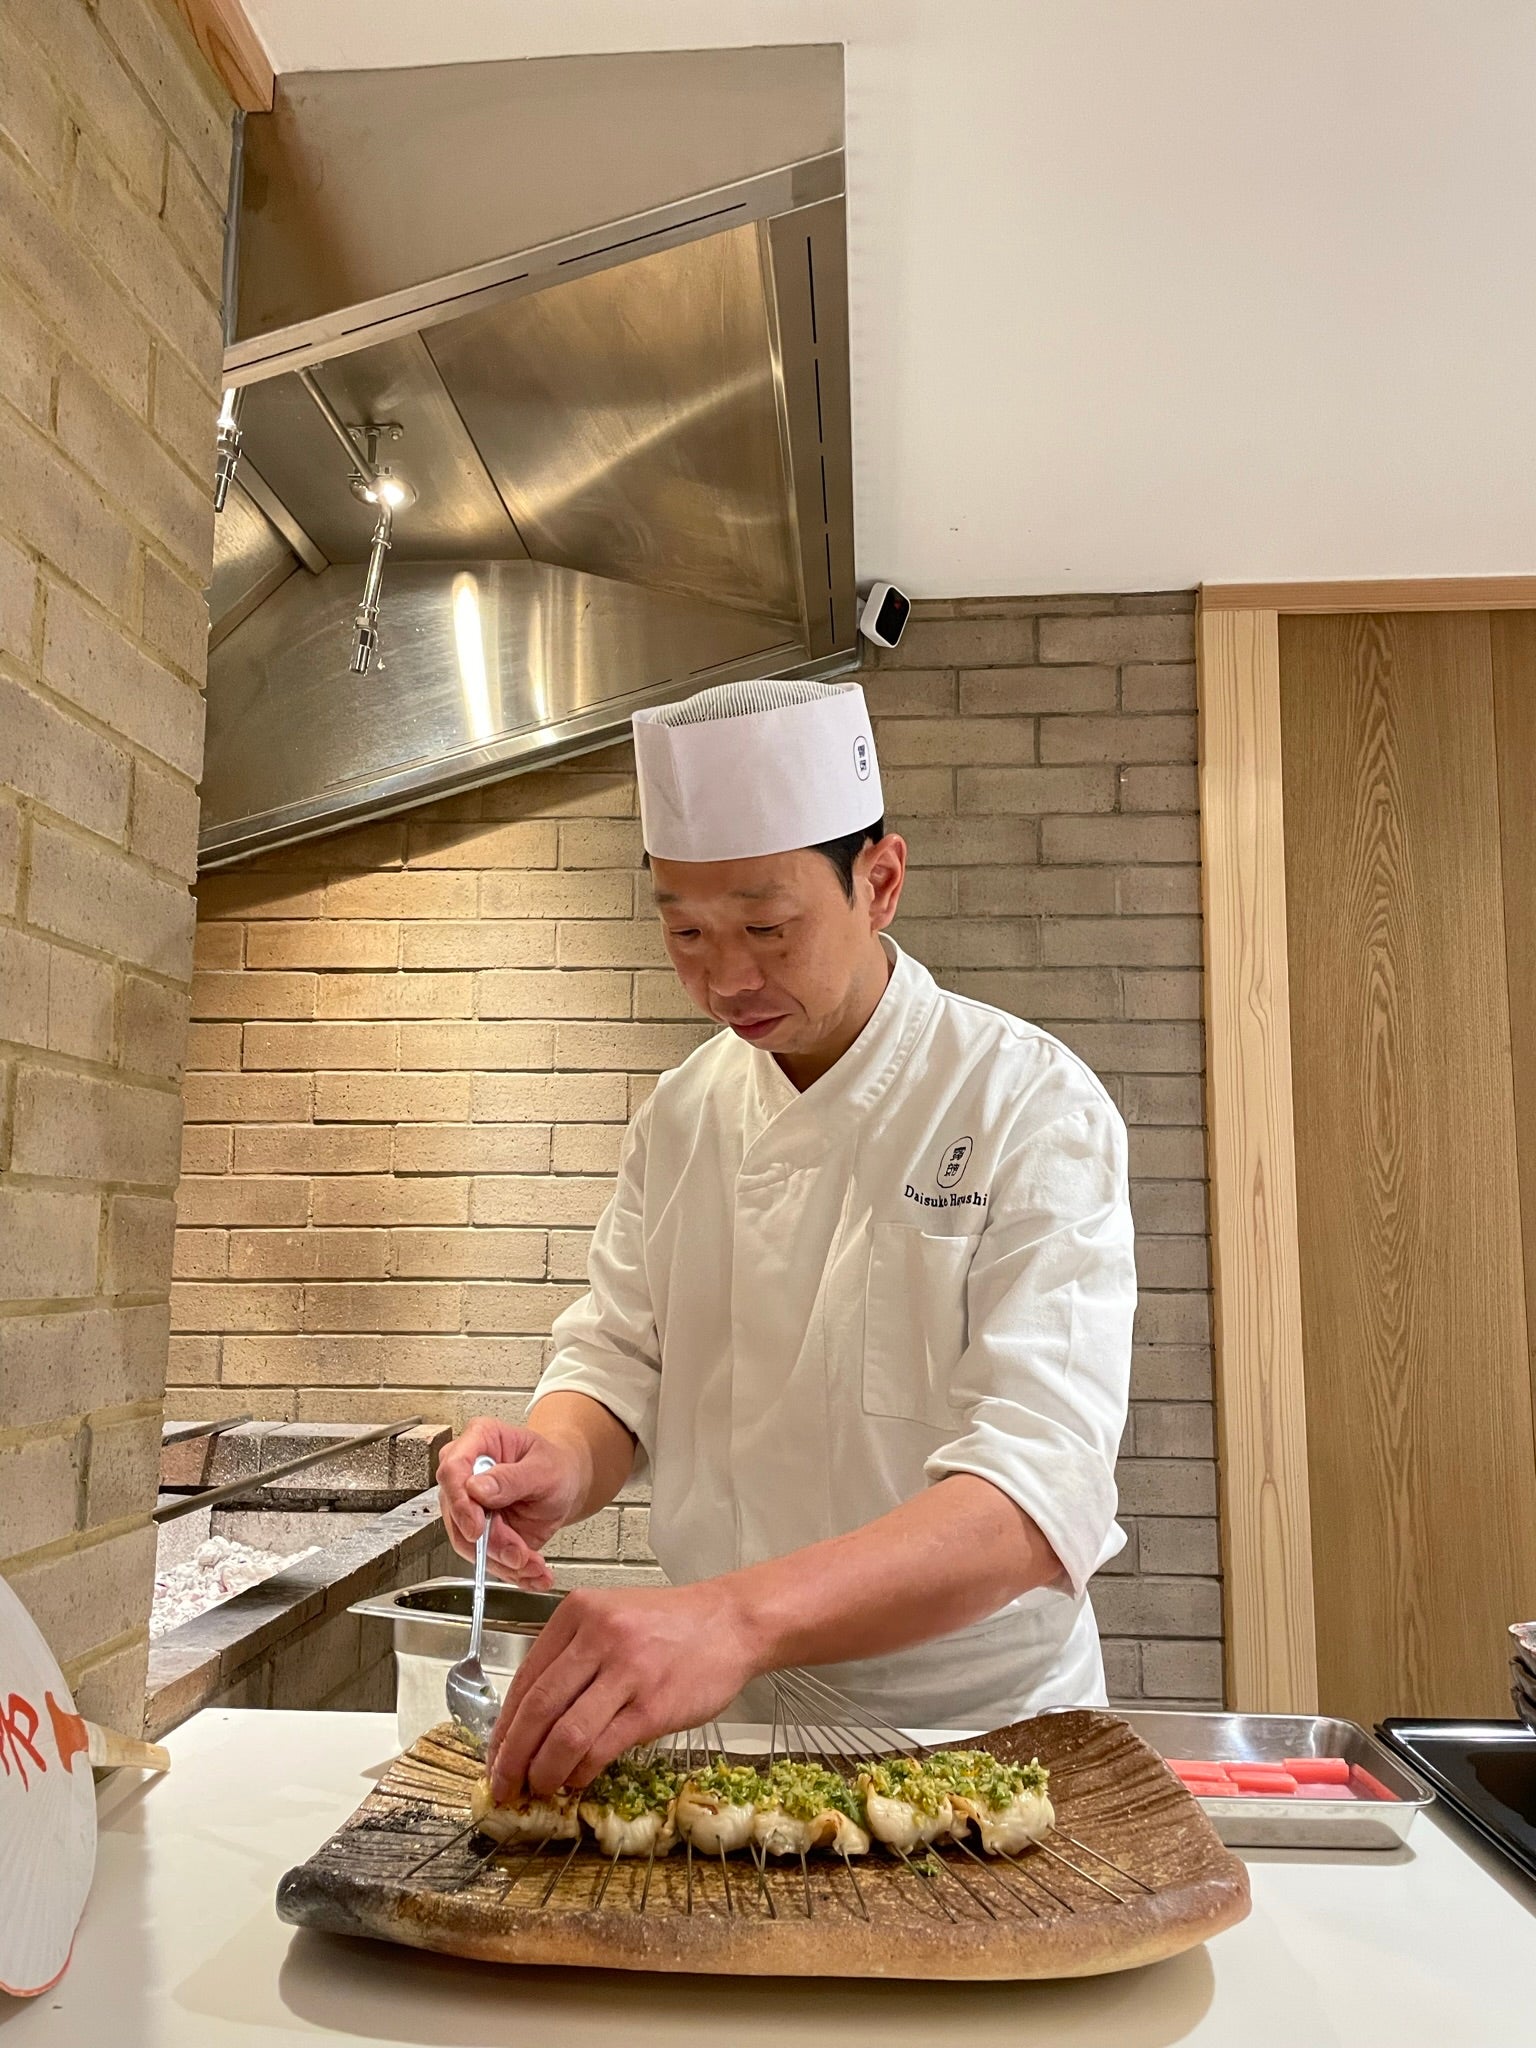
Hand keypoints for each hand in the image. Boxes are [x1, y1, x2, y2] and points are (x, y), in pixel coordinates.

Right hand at [437, 1417, 588, 1590]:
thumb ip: (512, 1478)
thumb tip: (476, 1489)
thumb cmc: (555, 1465)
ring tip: (533, 1565)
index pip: (453, 1469)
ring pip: (468, 1543)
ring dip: (502, 1562)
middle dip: (490, 1542)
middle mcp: (466, 1473)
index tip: (477, 1527)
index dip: (461, 1503)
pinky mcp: (478, 1532)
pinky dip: (510, 1571)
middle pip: (457, 1514)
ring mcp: (468, 1505)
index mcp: (479, 1440)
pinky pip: (484, 1558)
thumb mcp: (544, 1467)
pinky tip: (533, 1573)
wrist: (566, 1485)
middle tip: (518, 1554)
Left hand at [487, 1582, 761, 1799]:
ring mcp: (626, 1671)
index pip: (525, 1679)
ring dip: (544, 1771)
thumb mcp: (611, 1618)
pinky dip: (581, 1771)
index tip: (494, 1756)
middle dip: (512, 1756)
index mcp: (578, 1612)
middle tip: (503, 1785)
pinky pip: (602, 1748)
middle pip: (537, 1709)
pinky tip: (576, 1780)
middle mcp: (598, 1636)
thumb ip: (571, 1659)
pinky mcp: (652, 1706)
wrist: (731, 1623)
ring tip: (539, 1788)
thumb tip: (529, 1723)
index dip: (504, 1726)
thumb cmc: (669, 1626)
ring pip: (565, 1734)